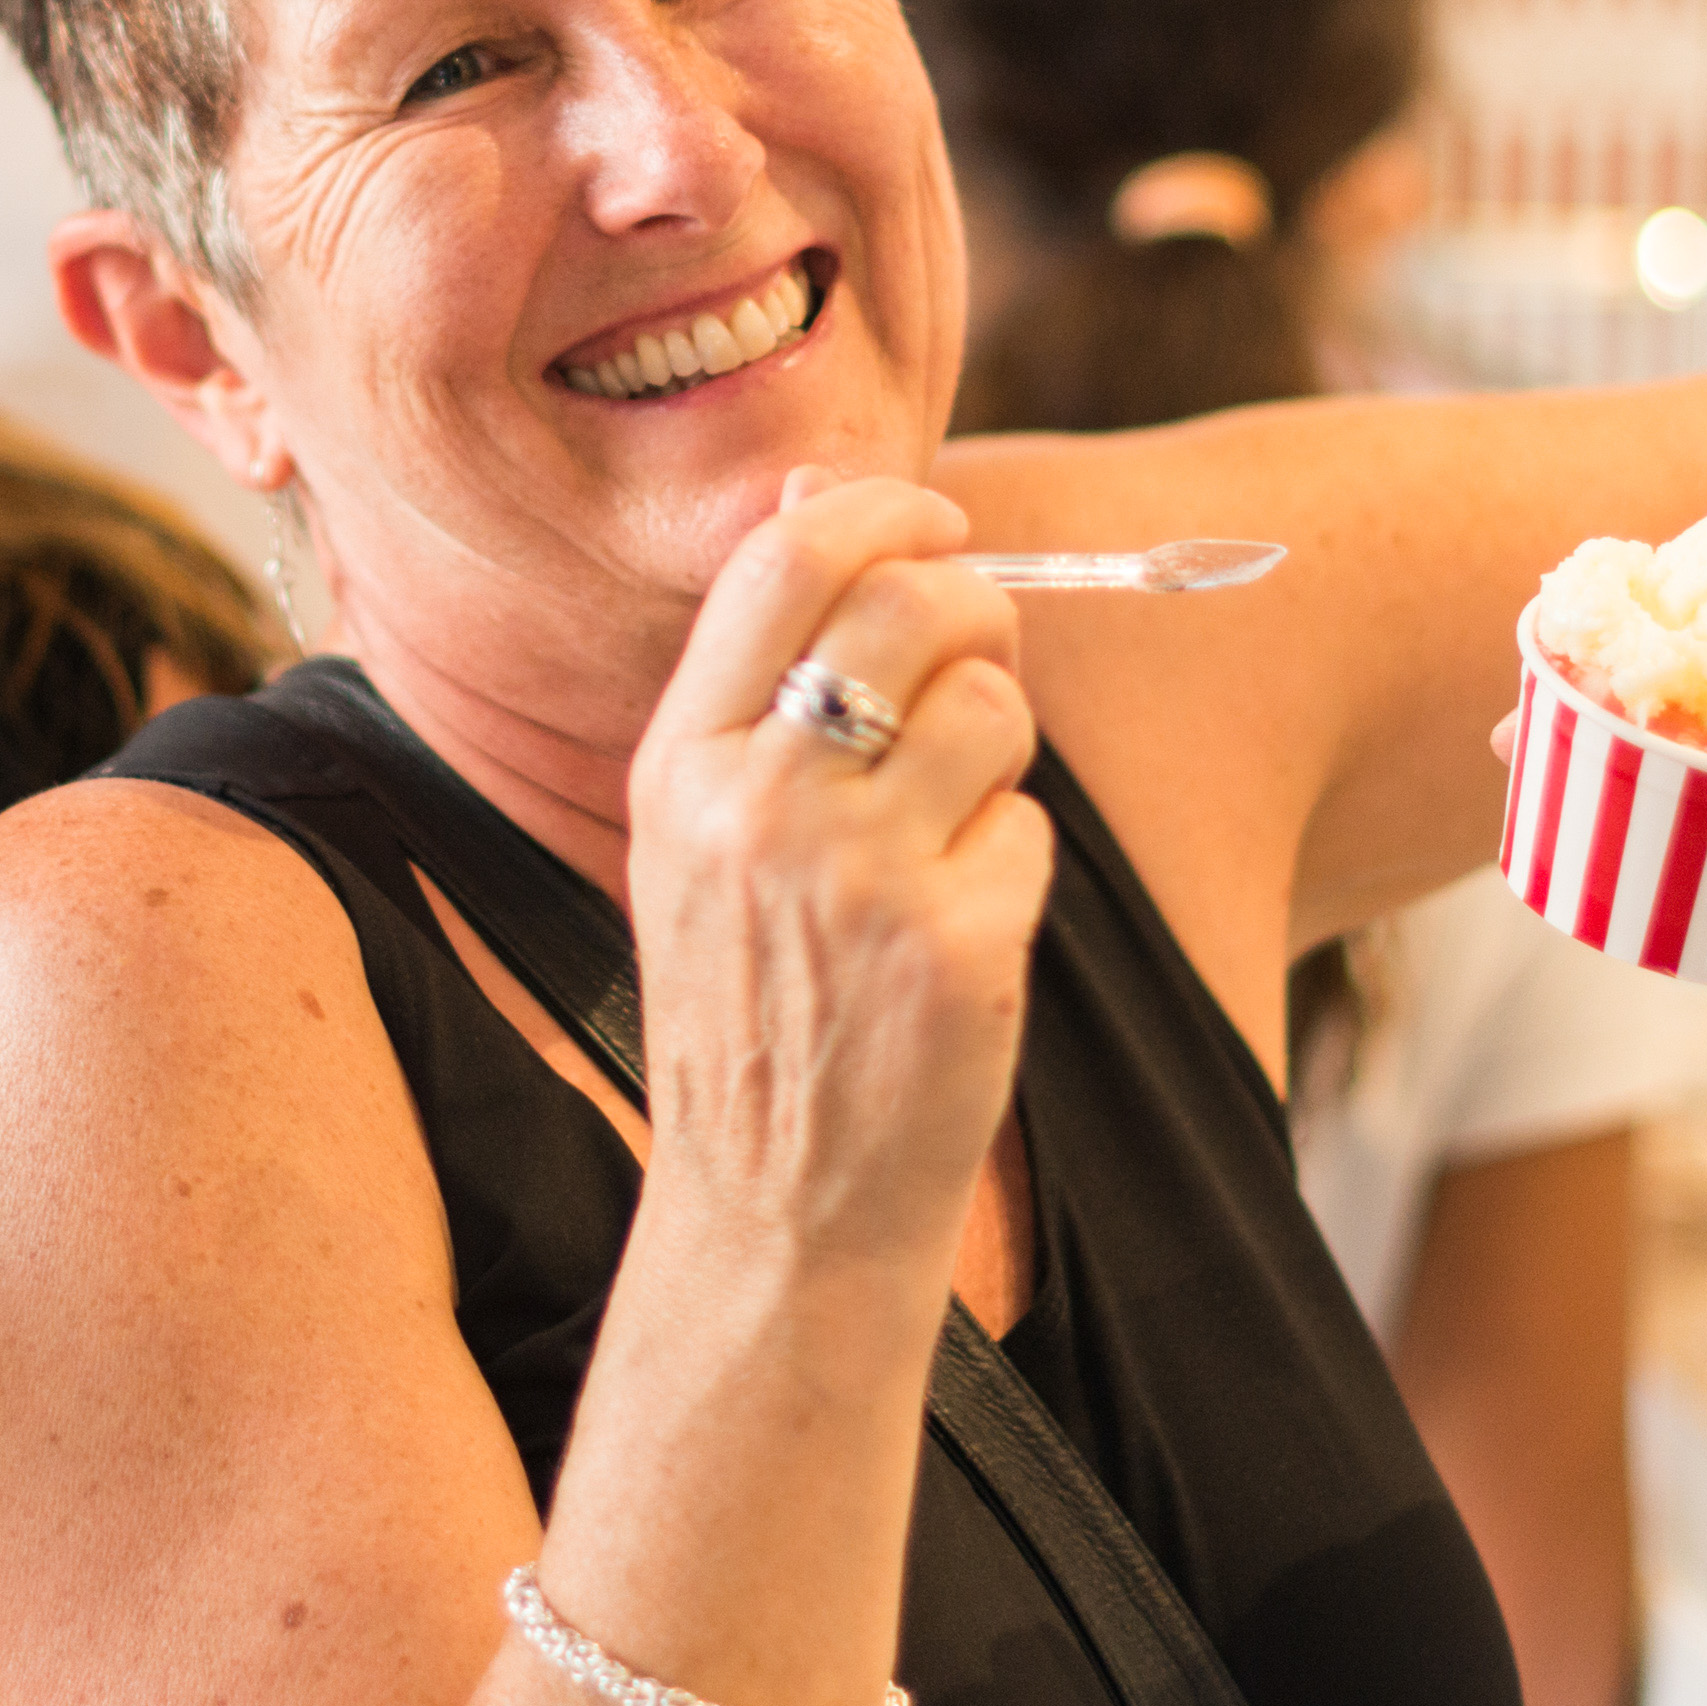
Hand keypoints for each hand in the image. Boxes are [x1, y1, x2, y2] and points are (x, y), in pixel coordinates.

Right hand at [618, 468, 1054, 1279]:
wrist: (773, 1214)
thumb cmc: (754, 1006)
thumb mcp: (701, 834)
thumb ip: (757, 671)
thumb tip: (818, 491)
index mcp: (677, 765)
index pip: (788, 557)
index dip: (888, 511)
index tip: (938, 529)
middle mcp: (753, 808)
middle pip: (913, 603)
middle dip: (979, 610)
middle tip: (983, 658)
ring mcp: (855, 879)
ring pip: (992, 705)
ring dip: (1002, 746)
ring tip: (954, 825)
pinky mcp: (952, 947)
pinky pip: (1029, 828)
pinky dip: (1014, 865)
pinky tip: (959, 935)